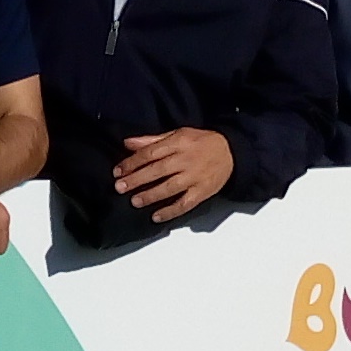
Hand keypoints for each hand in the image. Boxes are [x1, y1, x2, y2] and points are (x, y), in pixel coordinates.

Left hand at [112, 127, 233, 224]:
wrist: (232, 152)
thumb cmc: (202, 142)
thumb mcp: (178, 134)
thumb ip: (152, 140)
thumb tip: (127, 143)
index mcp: (178, 143)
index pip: (150, 153)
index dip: (132, 162)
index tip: (118, 171)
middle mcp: (186, 160)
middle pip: (157, 170)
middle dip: (137, 179)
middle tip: (120, 187)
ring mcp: (195, 177)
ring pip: (169, 188)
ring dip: (150, 195)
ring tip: (134, 201)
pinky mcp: (202, 192)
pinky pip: (185, 204)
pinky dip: (170, 211)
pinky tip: (156, 216)